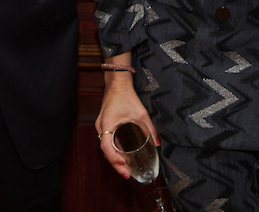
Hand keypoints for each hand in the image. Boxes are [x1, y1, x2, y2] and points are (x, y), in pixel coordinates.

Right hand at [95, 62, 158, 178]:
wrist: (117, 84)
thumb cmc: (127, 96)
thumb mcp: (141, 113)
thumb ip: (149, 128)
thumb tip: (157, 143)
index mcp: (107, 124)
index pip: (106, 146)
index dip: (114, 158)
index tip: (124, 165)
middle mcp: (101, 127)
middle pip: (105, 151)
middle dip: (116, 164)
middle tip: (127, 175)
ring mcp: (101, 127)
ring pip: (106, 148)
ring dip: (115, 158)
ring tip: (126, 169)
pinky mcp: (105, 126)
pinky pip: (108, 142)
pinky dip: (114, 150)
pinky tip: (123, 156)